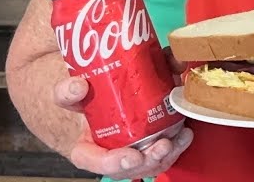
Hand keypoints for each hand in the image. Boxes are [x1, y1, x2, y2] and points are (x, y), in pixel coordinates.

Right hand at [53, 54, 192, 180]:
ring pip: (152, 162)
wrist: (96, 92)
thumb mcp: (69, 94)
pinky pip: (166, 150)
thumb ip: (67, 92)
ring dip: (169, 153)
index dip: (114, 163)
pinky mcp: (152, 140)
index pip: (96, 162)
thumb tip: (78, 86)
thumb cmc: (84, 99)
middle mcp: (113, 153)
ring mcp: (134, 150)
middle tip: (162, 145)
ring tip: (181, 137)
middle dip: (150, 160)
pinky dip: (178, 142)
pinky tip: (185, 131)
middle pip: (132, 167)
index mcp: (88, 147)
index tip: (131, 156)